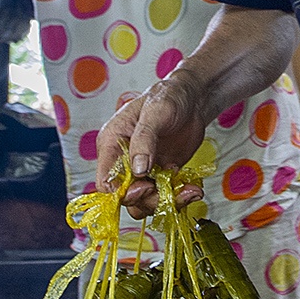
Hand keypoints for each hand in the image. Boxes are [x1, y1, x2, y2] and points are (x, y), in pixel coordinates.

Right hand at [96, 75, 208, 215]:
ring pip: (146, 202)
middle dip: (148, 199)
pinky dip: (180, 197)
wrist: (192, 98)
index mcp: (112, 144)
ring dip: (166, 201)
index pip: (106, 181)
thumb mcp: (155, 113)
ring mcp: (144, 170)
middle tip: (169, 191)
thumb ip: (144, 140)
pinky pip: (166, 196)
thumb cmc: (168, 96)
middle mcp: (124, 161)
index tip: (145, 187)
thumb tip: (138, 169)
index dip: (121, 192)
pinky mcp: (162, 174)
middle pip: (126, 197)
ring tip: (189, 191)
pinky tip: (193, 189)